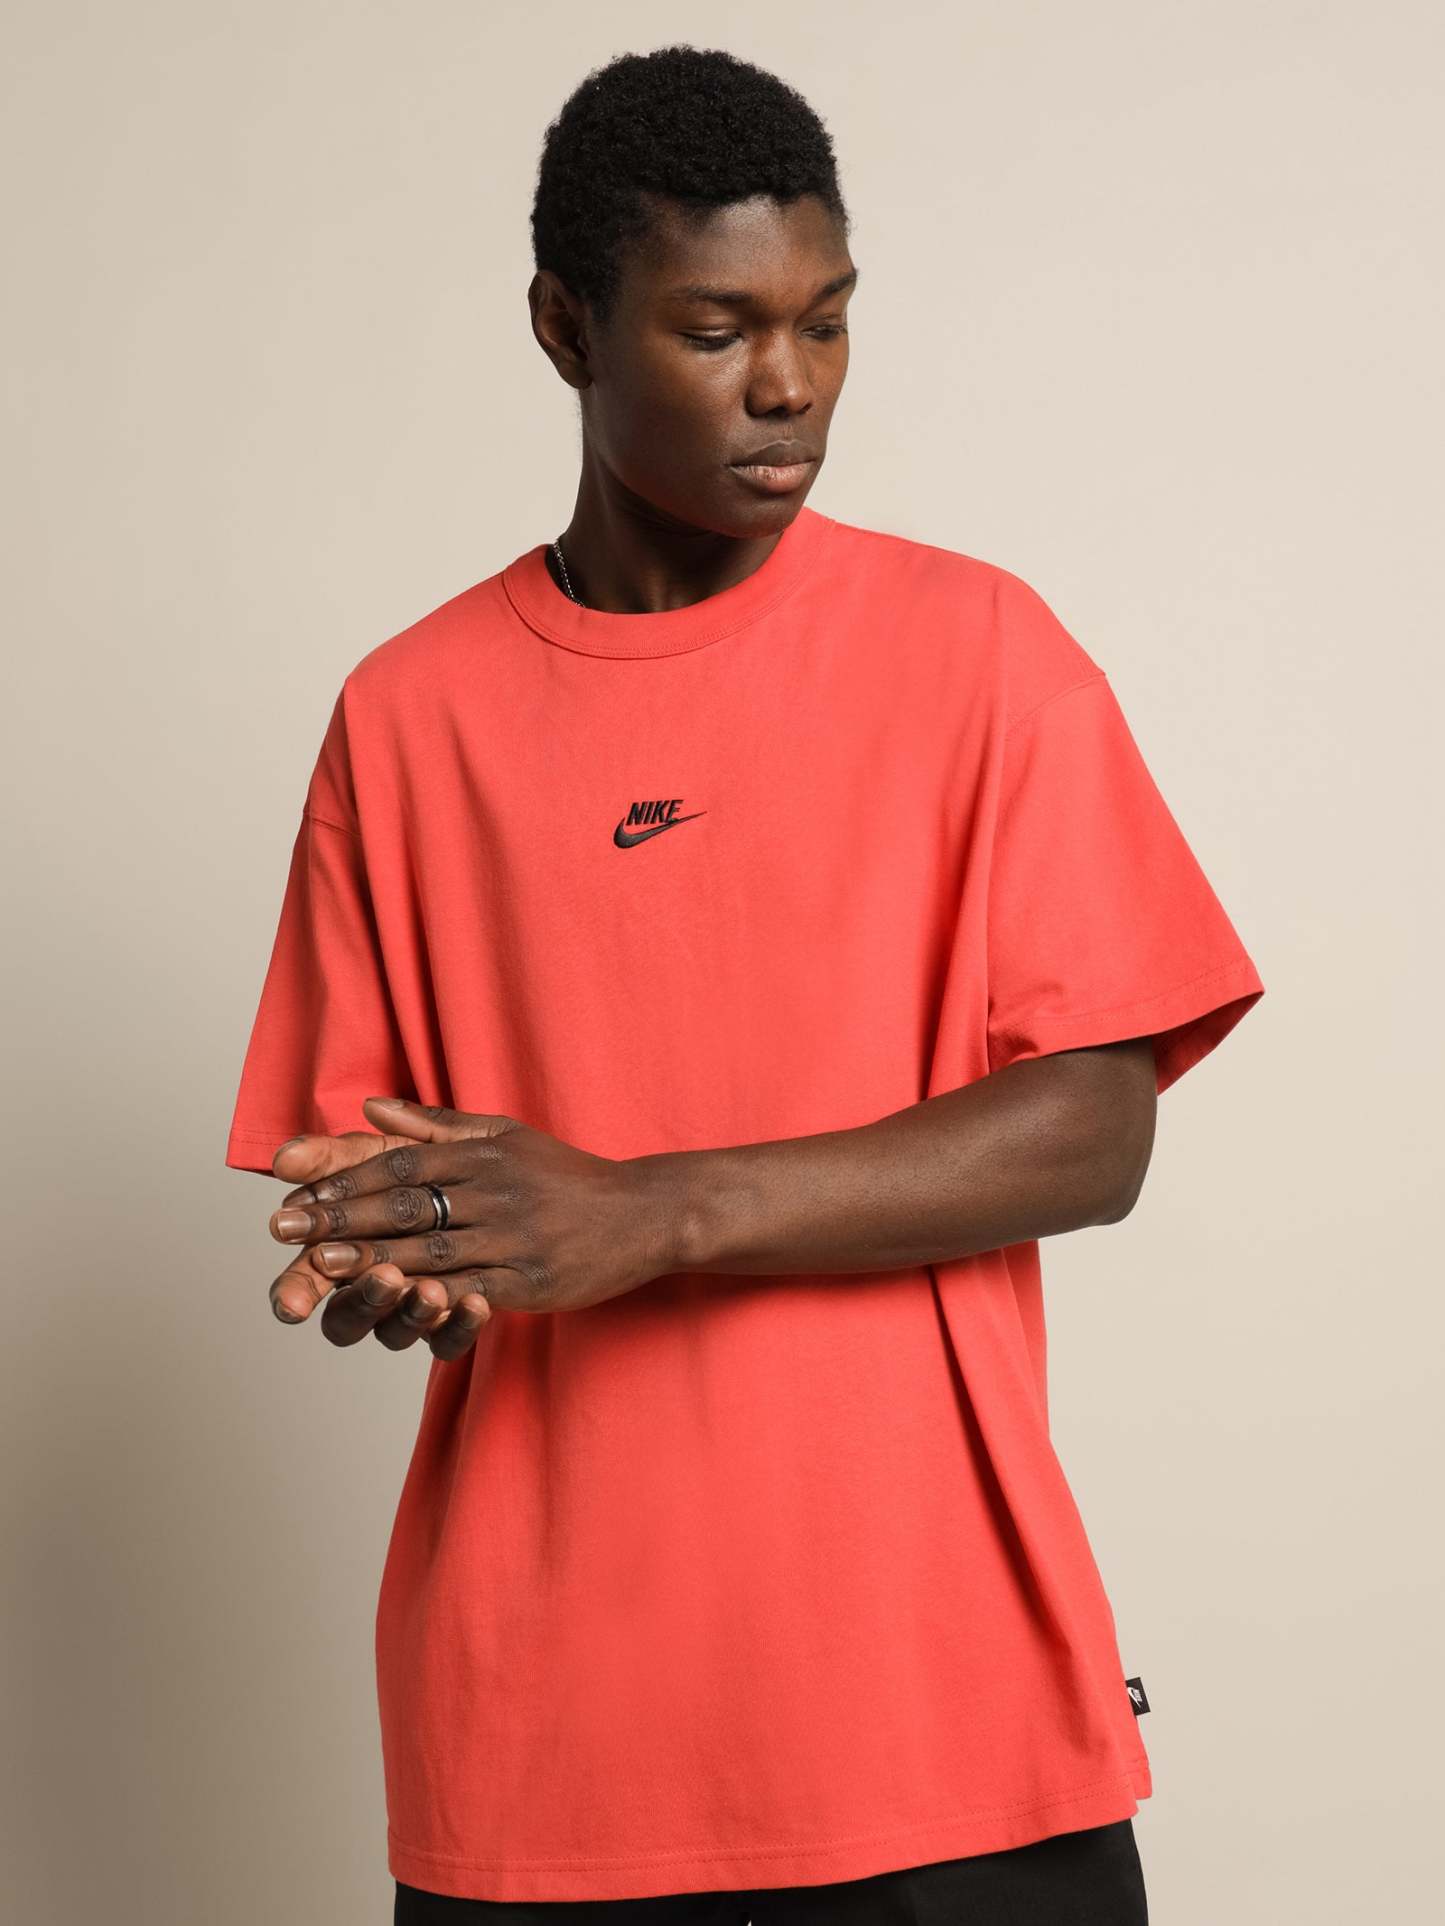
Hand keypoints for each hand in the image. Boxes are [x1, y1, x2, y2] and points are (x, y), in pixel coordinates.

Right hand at [265, 1126, 490, 1357]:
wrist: (499, 1188)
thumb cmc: (427, 1172)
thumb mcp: (384, 1154)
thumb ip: (335, 1157)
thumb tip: (285, 1157)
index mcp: (341, 1254)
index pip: (307, 1282)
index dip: (295, 1291)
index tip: (292, 1302)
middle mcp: (369, 1291)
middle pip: (347, 1320)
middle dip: (362, 1300)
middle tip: (382, 1275)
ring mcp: (410, 1312)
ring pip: (396, 1333)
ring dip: (411, 1313)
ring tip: (431, 1290)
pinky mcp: (454, 1322)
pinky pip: (451, 1340)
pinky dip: (461, 1326)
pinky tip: (477, 1302)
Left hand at [267, 1097, 678, 1351]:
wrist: (642, 1213)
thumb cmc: (566, 1176)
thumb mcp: (505, 1136)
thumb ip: (436, 1126)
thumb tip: (371, 1108)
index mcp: (482, 1154)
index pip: (399, 1162)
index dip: (344, 1177)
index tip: (294, 1189)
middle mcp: (494, 1190)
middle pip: (404, 1203)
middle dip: (339, 1216)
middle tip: (283, 1227)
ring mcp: (512, 1236)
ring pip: (429, 1247)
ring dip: (369, 1257)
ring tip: (319, 1263)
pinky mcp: (530, 1279)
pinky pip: (471, 1288)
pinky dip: (427, 1295)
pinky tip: (389, 1302)